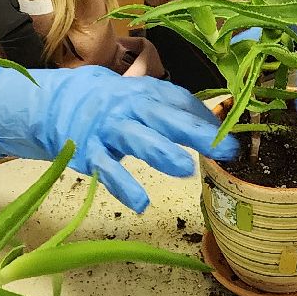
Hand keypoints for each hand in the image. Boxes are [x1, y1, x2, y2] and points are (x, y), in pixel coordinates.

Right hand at [0, 65, 235, 212]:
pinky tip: (141, 203)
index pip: (181, 102)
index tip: (233, 138)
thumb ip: (178, 110)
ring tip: (185, 169)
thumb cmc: (119, 104)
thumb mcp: (147, 98)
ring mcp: (109, 130)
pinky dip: (124, 186)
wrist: (63, 102)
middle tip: (224, 149)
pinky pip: (109, 170)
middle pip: (165, 117)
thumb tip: (220, 125)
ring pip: (137, 139)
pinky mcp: (91, 152)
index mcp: (148, 93)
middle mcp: (130, 107)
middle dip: (195, 132)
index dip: (206, 119)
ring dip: (161, 152)